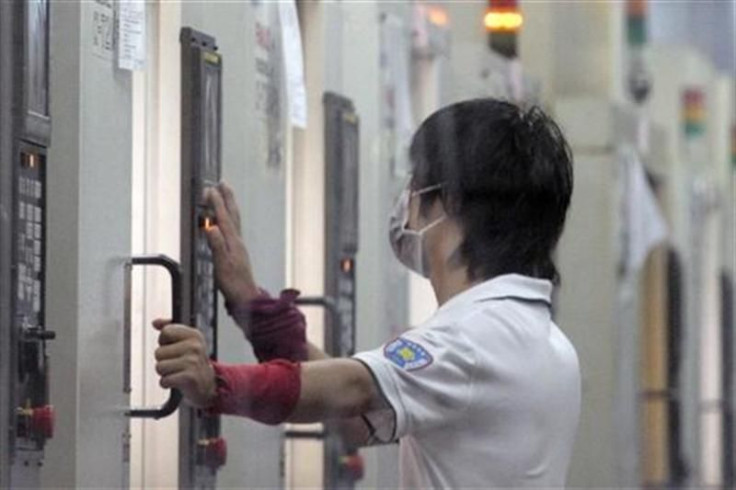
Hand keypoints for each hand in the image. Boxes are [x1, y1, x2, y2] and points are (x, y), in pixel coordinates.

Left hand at [152, 319, 216, 408]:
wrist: (207, 384)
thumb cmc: (193, 362)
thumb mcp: (186, 341)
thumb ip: (169, 328)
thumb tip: (155, 322)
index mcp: (194, 334)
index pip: (165, 332)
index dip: (165, 342)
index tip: (174, 348)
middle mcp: (195, 346)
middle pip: (159, 352)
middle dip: (164, 360)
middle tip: (177, 363)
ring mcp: (193, 362)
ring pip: (159, 367)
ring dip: (165, 373)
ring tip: (177, 372)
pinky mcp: (189, 378)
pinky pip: (164, 380)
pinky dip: (167, 383)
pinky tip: (177, 381)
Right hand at [204, 182, 259, 305]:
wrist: (246, 297)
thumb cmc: (233, 284)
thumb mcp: (222, 265)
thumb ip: (217, 245)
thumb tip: (211, 227)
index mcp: (233, 242)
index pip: (223, 218)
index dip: (216, 203)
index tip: (210, 189)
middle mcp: (237, 240)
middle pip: (232, 214)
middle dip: (227, 198)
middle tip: (223, 182)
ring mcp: (238, 245)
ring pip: (234, 220)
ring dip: (229, 205)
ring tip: (225, 194)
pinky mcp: (237, 250)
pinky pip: (233, 228)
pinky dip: (229, 218)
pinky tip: (226, 220)